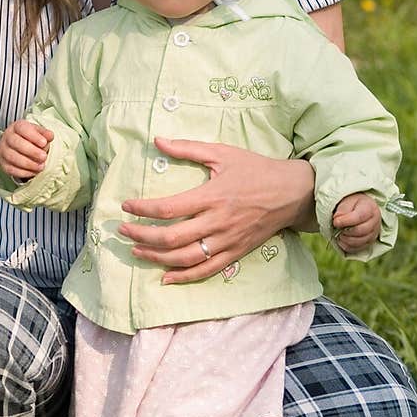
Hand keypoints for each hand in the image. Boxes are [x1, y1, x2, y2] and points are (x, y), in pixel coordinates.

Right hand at [0, 121, 53, 180]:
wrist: (20, 148)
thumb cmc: (31, 139)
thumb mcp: (39, 133)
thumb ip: (45, 134)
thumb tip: (50, 136)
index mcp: (17, 126)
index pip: (22, 128)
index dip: (33, 136)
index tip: (44, 143)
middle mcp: (7, 137)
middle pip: (15, 143)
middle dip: (31, 151)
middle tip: (44, 157)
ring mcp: (3, 150)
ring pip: (12, 157)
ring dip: (28, 163)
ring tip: (41, 166)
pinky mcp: (3, 164)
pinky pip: (10, 169)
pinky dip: (24, 172)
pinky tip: (34, 172)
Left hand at [118, 138, 315, 284]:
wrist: (292, 192)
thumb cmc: (256, 169)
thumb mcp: (223, 153)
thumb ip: (188, 148)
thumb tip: (158, 140)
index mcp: (212, 196)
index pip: (169, 208)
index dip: (143, 210)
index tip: (126, 206)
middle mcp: (217, 222)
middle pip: (171, 237)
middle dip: (142, 236)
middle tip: (123, 231)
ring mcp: (227, 241)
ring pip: (185, 258)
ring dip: (156, 257)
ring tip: (137, 251)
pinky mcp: (235, 253)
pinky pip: (206, 270)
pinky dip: (184, 276)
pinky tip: (165, 276)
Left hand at [332, 192, 380, 251]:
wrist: (360, 209)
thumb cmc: (352, 205)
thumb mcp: (347, 201)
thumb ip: (342, 210)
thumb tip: (337, 220)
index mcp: (370, 208)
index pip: (359, 217)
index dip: (345, 221)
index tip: (335, 221)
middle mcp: (375, 222)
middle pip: (360, 231)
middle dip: (345, 231)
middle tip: (337, 227)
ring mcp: (373, 234)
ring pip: (359, 242)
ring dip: (345, 239)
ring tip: (339, 233)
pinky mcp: (369, 243)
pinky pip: (357, 249)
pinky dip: (347, 246)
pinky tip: (342, 240)